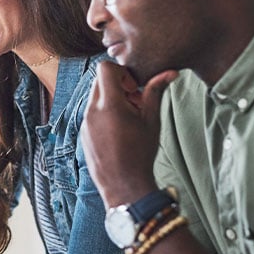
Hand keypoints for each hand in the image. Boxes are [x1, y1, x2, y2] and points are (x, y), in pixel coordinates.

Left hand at [81, 61, 178, 205]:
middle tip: (134, 102)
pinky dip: (104, 112)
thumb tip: (170, 73)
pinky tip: (118, 129)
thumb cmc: (140, 153)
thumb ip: (156, 92)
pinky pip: (91, 111)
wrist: (124, 186)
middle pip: (99, 80)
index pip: (105, 68)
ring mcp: (85, 122)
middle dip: (118, 85)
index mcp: (108, 105)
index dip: (122, 72)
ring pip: (94, 96)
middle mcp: (91, 111)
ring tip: (128, 118)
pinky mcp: (83, 132)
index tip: (134, 88)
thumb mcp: (151, 121)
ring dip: (111, 99)